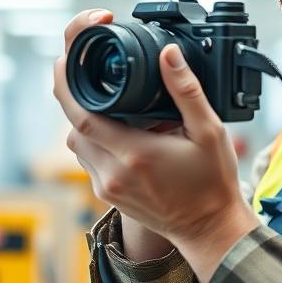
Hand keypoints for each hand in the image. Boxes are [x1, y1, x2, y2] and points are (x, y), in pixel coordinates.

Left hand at [53, 9, 257, 281]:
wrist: (209, 229)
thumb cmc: (212, 182)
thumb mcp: (209, 132)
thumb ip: (186, 91)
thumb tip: (168, 54)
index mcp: (136, 154)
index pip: (83, 116)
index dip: (68, 84)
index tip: (68, 59)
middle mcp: (113, 173)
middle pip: (74, 127)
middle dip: (75, 96)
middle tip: (85, 70)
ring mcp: (106, 187)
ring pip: (76, 144)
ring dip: (85, 119)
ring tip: (106, 99)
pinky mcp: (106, 195)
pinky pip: (87, 159)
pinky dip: (94, 139)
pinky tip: (115, 127)